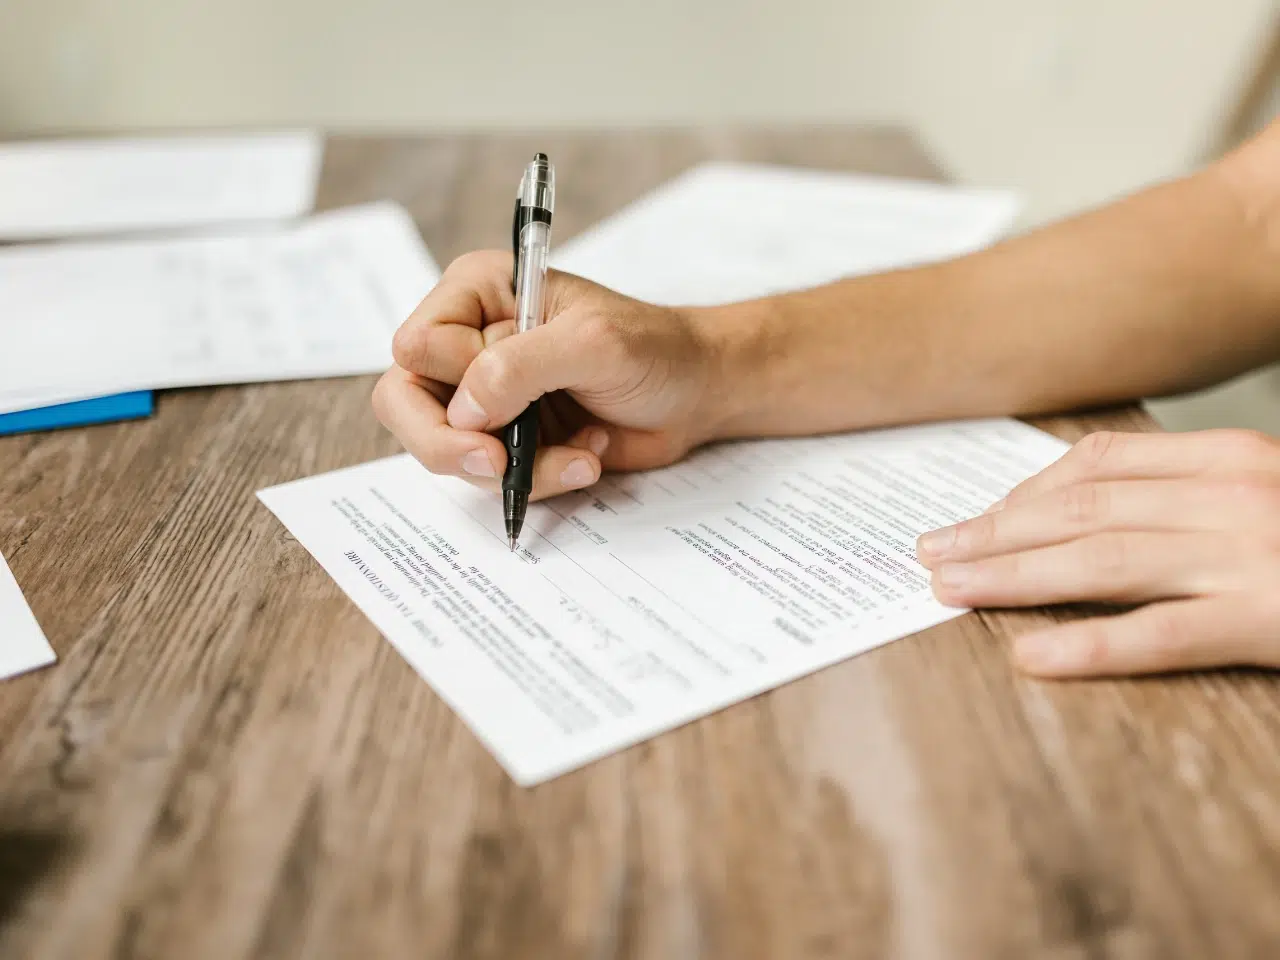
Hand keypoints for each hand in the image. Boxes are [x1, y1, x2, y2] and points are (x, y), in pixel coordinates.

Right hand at [373, 250, 725, 499]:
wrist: (697, 393)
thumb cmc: (654, 349)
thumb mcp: (592, 343)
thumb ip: (520, 367)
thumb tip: (462, 411)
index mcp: (477, 294)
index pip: (416, 347)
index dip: (454, 382)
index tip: (504, 403)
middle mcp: (469, 341)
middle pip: (405, 404)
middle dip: (452, 446)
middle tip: (497, 466)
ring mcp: (486, 395)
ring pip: (448, 450)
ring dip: (517, 468)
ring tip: (582, 453)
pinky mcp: (508, 438)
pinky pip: (491, 478)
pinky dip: (540, 479)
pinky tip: (587, 456)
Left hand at [915, 429, 1279, 677]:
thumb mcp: (1269, 496)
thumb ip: (1196, 498)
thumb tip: (1094, 518)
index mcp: (1229, 459)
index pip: (1101, 463)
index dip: (1023, 493)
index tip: (977, 519)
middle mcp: (1231, 496)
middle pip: (1082, 510)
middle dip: (994, 532)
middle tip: (932, 553)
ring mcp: (1248, 556)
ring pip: (1100, 561)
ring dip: (1011, 576)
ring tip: (950, 590)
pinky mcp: (1268, 618)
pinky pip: (1159, 633)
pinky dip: (1087, 644)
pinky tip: (1031, 656)